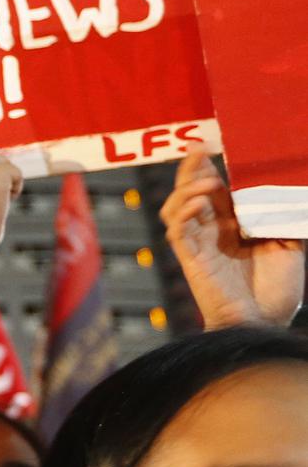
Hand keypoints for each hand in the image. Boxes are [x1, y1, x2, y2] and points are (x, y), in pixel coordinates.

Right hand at [161, 146, 303, 328]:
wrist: (265, 322)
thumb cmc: (277, 290)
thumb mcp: (289, 244)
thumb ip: (281, 217)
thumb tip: (286, 188)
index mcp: (234, 226)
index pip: (216, 189)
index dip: (210, 167)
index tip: (213, 144)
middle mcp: (213, 232)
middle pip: (190, 192)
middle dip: (191, 169)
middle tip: (198, 149)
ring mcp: (200, 244)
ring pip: (176, 208)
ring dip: (186, 191)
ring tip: (204, 183)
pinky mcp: (192, 259)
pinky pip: (177, 231)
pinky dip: (183, 214)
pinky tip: (197, 205)